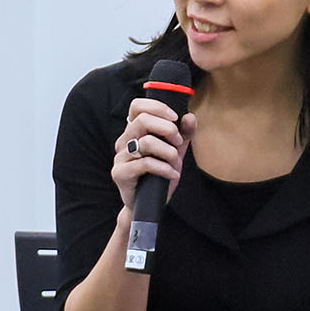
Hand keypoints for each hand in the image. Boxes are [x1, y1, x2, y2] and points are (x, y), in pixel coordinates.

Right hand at [112, 97, 192, 212]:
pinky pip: (145, 164)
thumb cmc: (160, 175)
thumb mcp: (175, 151)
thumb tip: (189, 117)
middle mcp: (124, 141)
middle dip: (167, 129)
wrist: (150, 204)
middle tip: (178, 142)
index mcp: (134, 132)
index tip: (175, 118)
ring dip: (168, 152)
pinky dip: (164, 168)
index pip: (137, 106)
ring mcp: (120, 157)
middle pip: (142, 120)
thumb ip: (184, 134)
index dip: (157, 107)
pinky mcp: (120, 173)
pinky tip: (172, 174)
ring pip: (146, 142)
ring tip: (175, 162)